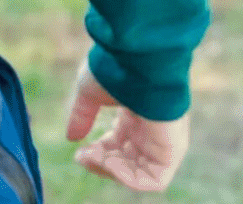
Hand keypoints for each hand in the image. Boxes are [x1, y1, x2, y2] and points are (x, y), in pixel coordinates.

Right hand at [66, 59, 190, 191]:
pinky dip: (128, 178)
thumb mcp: (89, 93)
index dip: (97, 152)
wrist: (138, 63)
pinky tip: (109, 163)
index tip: (78, 152)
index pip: (117, 144)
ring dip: (112, 170)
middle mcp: (149, 131)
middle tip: (83, 157)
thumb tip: (70, 137)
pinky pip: (153, 180)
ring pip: (138, 172)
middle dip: (102, 162)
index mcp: (134, 115)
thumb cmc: (114, 71)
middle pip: (126, 161)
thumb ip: (81, 116)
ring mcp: (161, 143)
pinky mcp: (171, 153)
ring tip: (94, 158)